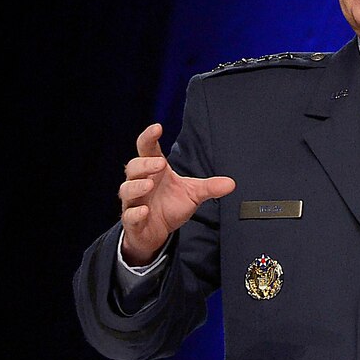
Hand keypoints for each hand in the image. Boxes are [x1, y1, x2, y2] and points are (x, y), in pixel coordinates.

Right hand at [118, 123, 234, 264]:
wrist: (157, 232)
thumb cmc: (170, 205)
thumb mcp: (193, 194)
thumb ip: (210, 187)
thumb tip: (232, 183)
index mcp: (153, 170)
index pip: (147, 149)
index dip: (149, 137)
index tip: (157, 128)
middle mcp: (140, 182)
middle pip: (134, 167)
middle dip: (145, 164)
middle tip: (160, 163)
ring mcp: (134, 202)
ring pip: (127, 189)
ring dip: (136, 186)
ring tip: (149, 184)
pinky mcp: (132, 221)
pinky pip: (129, 215)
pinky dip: (135, 213)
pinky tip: (145, 211)